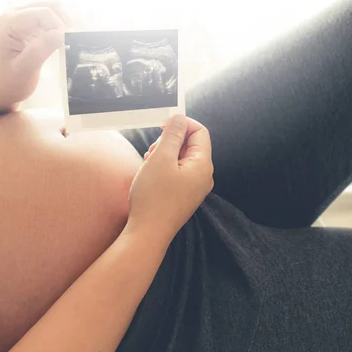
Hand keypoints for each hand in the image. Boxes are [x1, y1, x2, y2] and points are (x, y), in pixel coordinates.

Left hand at [0, 2, 69, 110]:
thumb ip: (40, 49)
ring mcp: (20, 18)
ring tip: (71, 41)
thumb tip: (61, 32)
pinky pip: (48, 19)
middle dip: (64, 20)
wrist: (1, 89)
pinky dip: (59, 27)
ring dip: (63, 23)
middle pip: (48, 6)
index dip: (59, 25)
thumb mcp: (25, 69)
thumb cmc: (10, 83)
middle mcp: (13, 14)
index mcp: (9, 23)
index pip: (41, 13)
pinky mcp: (28, 25)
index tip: (67, 43)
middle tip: (74, 40)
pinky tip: (64, 42)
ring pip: (50, 10)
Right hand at [128, 114, 213, 239]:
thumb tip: (179, 118)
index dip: (182, 124)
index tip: (162, 126)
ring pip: (181, 159)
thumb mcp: (161, 159)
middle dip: (170, 142)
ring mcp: (194, 188)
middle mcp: (203, 177)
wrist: (148, 233)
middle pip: (191, 145)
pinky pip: (177, 173)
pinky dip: (163, 169)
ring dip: (164, 155)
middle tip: (152, 151)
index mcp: (203, 166)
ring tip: (148, 164)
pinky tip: (150, 176)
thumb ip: (172, 135)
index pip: (200, 132)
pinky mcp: (183, 196)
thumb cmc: (153, 198)